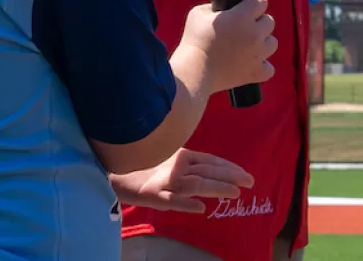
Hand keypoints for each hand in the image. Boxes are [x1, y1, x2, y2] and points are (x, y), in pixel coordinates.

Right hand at [110, 148, 253, 213]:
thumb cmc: (146, 165)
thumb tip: (216, 170)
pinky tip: (199, 207)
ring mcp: (165, 181)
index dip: (230, 167)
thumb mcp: (171, 159)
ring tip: (234, 193)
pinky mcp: (152, 195)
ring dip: (215, 187)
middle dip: (230, 176)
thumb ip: (191, 164)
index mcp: (182, 155)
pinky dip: (185, 203)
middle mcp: (176, 165)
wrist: (112, 171)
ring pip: (194, 184)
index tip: (246, 174)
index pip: (211, 161)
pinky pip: (170, 200)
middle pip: (207, 171)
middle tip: (250, 182)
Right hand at [172, 0, 277, 94]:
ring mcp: (258, 54)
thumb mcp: (199, 13)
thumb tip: (225, 11)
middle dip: (257, 22)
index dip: (251, 3)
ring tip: (246, 46)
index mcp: (243, 16)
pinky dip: (262, 66)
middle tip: (240, 29)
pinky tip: (250, 64)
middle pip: (269, 21)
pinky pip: (269, 68)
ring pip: (272, 43)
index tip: (243, 8)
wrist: (194, 70)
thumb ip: (216, 8)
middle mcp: (255, 33)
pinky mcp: (256, 73)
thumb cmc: (194, 40)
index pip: (260, 1)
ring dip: (262, 42)